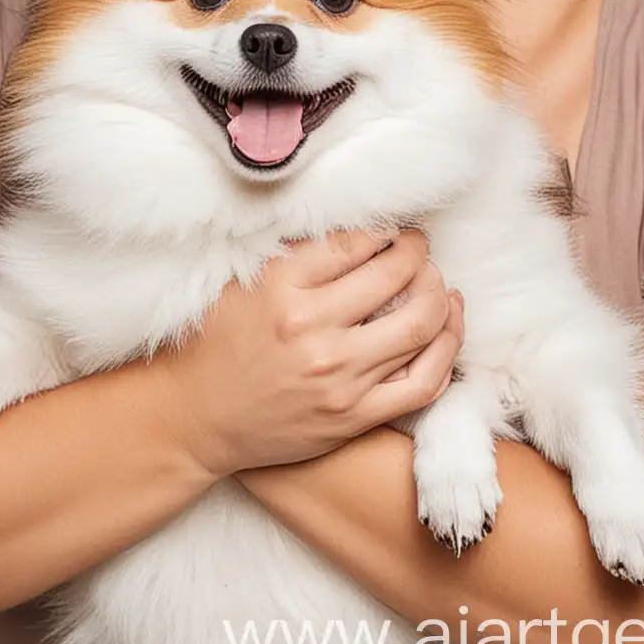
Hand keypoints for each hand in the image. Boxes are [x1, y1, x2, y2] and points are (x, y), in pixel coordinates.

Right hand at [150, 228, 463, 477]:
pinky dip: (446, 349)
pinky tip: (447, 325)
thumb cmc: (217, 344)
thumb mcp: (242, 281)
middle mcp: (313, 331)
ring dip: (438, 294)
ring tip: (435, 281)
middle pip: (394, 277)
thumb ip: (292, 253)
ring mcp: (338, 378)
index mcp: (281, 288)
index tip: (388, 229)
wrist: (196, 418)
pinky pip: (423, 382)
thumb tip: (351, 225)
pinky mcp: (354, 417)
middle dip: (417, 254)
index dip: (382, 231)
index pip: (354, 243)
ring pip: (419, 326)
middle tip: (417, 247)